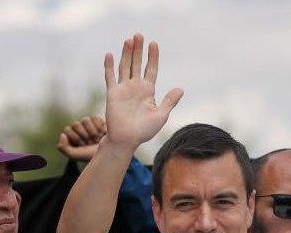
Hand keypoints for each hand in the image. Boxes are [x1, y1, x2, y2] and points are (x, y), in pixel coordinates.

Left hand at [57, 116, 106, 160]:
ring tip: (97, 139)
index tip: (82, 145)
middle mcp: (80, 130)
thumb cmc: (92, 156)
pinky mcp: (99, 121)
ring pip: (85, 120)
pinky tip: (102, 134)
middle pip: (76, 124)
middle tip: (90, 143)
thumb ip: (63, 148)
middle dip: (84, 135)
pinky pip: (95, 118)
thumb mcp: (75, 156)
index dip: (75, 137)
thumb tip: (63, 134)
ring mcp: (89, 125)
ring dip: (91, 131)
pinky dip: (99, 128)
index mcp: (72, 137)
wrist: (111, 154)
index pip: (67, 130)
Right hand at [103, 33, 183, 147]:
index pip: (151, 69)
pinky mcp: (112, 94)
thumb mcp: (161, 115)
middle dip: (138, 50)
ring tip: (129, 40)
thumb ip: (169, 101)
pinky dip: (109, 66)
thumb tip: (181, 89)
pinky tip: (110, 54)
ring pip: (125, 67)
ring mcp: (123, 89)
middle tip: (139, 35)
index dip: (152, 57)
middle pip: (137, 64)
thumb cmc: (144, 131)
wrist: (127, 140)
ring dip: (126, 53)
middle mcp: (135, 87)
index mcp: (148, 91)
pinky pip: (110, 77)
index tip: (154, 43)